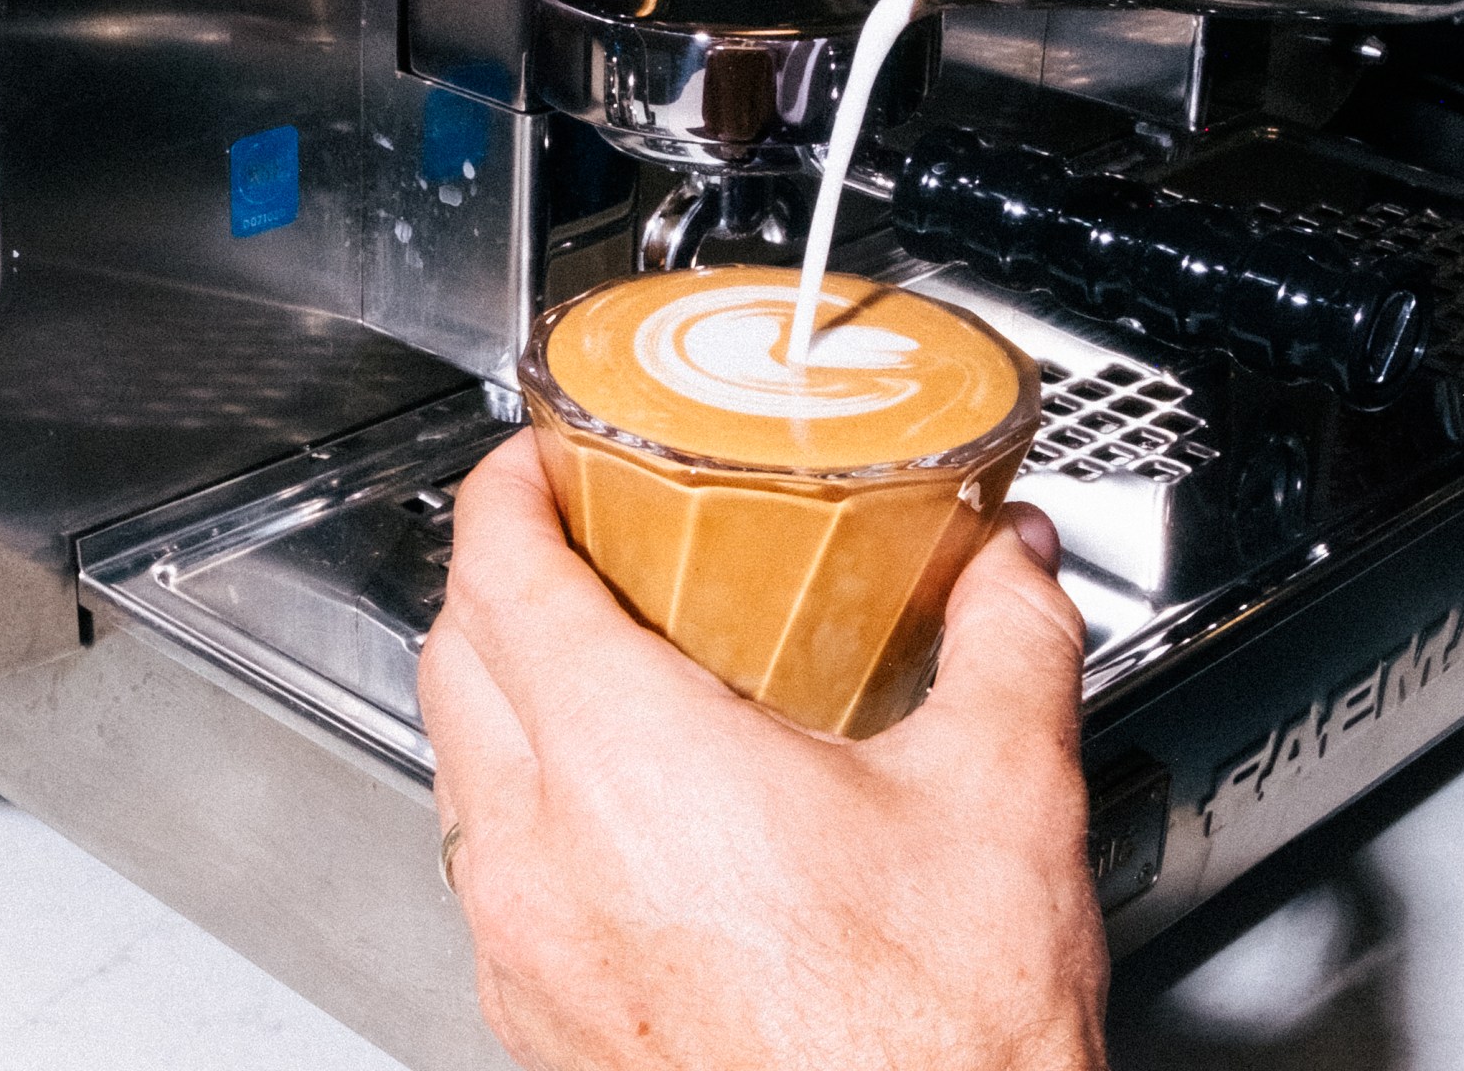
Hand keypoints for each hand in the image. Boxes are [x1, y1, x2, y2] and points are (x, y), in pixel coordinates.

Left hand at [419, 431, 1107, 1070]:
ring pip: (459, 766)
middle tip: (588, 537)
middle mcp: (538, 855)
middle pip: (452, 652)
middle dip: (504, 570)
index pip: (497, 568)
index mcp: (625, 763)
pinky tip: (634, 814)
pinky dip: (531, 802)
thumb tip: (1011, 564)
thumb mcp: (1000, 797)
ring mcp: (522, 947)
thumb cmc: (928, 1043)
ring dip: (511, 689)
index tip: (544, 452)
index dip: (511, 482)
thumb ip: (1007, 639)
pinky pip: (490, 869)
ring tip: (616, 665)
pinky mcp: (536, 1019)